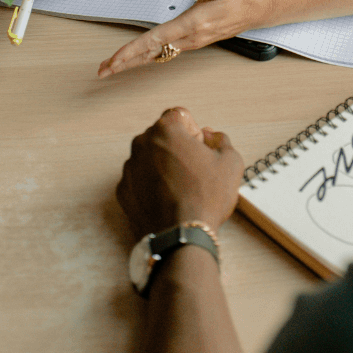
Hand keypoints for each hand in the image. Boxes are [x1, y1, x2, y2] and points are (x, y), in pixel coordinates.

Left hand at [98, 0, 268, 76]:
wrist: (261, 7)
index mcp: (193, 24)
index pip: (155, 40)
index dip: (131, 50)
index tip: (113, 61)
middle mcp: (191, 37)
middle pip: (151, 53)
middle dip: (125, 62)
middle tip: (101, 72)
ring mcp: (193, 40)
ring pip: (157, 54)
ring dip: (135, 60)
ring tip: (113, 66)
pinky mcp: (195, 39)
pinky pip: (167, 51)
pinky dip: (149, 55)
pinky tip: (140, 57)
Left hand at [117, 107, 243, 237]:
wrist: (180, 237)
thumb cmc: (205, 198)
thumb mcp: (230, 163)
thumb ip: (221, 140)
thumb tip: (210, 136)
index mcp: (166, 129)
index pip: (179, 115)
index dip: (193, 130)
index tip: (200, 148)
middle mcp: (141, 143)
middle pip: (162, 136)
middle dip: (177, 147)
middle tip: (193, 169)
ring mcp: (129, 168)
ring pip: (148, 158)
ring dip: (162, 166)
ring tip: (181, 188)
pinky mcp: (123, 191)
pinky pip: (138, 180)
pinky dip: (150, 186)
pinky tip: (167, 200)